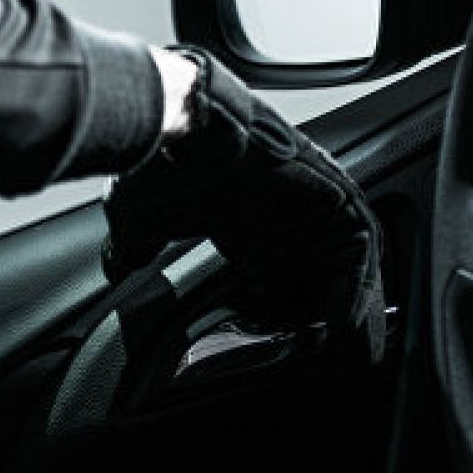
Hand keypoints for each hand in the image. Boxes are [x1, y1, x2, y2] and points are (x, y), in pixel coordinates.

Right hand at [103, 48, 387, 361]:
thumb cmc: (161, 164)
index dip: (271, 301)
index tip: (265, 331)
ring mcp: (312, 199)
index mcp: (243, 209)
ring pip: (342, 261)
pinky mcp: (334, 197)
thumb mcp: (140, 219)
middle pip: (312, 268)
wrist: (183, 124)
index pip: (271, 265)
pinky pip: (358, 252)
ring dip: (340, 304)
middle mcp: (281, 204)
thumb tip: (114, 267)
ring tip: (333, 345)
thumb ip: (131, 246)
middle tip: (305, 347)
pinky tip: (339, 324)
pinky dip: (354, 290)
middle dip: (311, 308)